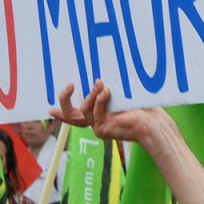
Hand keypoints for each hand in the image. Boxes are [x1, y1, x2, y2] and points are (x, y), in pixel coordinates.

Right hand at [49, 80, 173, 151]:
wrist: (152, 123)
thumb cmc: (142, 107)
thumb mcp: (120, 93)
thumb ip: (106, 88)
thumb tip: (98, 74)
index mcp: (98, 115)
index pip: (76, 115)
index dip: (62, 112)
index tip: (50, 110)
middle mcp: (95, 123)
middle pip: (71, 116)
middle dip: (65, 100)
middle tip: (69, 86)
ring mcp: (98, 127)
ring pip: (84, 109)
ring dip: (91, 95)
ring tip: (100, 84)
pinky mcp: (102, 129)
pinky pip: (95, 112)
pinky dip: (100, 100)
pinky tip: (106, 92)